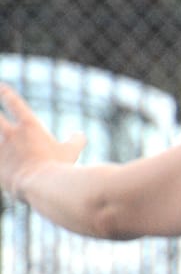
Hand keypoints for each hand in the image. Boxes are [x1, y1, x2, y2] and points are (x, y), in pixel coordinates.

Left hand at [0, 84, 85, 200]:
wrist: (42, 185)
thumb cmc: (59, 166)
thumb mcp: (72, 152)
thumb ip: (76, 141)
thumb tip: (80, 135)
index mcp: (30, 127)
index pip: (15, 104)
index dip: (6, 94)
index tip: (1, 88)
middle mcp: (11, 135)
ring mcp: (0, 150)